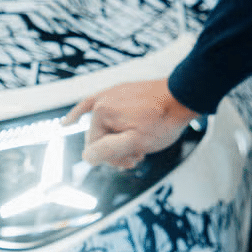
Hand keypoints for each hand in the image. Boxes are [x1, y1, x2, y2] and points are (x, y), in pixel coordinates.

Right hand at [62, 78, 199, 169]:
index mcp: (102, 114)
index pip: (95, 148)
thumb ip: (108, 151)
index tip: (134, 161)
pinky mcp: (120, 90)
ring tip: (138, 144)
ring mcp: (111, 94)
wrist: (183, 97)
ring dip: (117, 138)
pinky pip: (97, 103)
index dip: (113, 160)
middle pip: (99, 137)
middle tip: (139, 156)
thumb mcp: (136, 143)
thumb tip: (86, 158)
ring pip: (105, 126)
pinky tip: (68, 122)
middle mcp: (101, 101)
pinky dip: (84, 113)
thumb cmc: (162, 121)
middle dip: (116, 150)